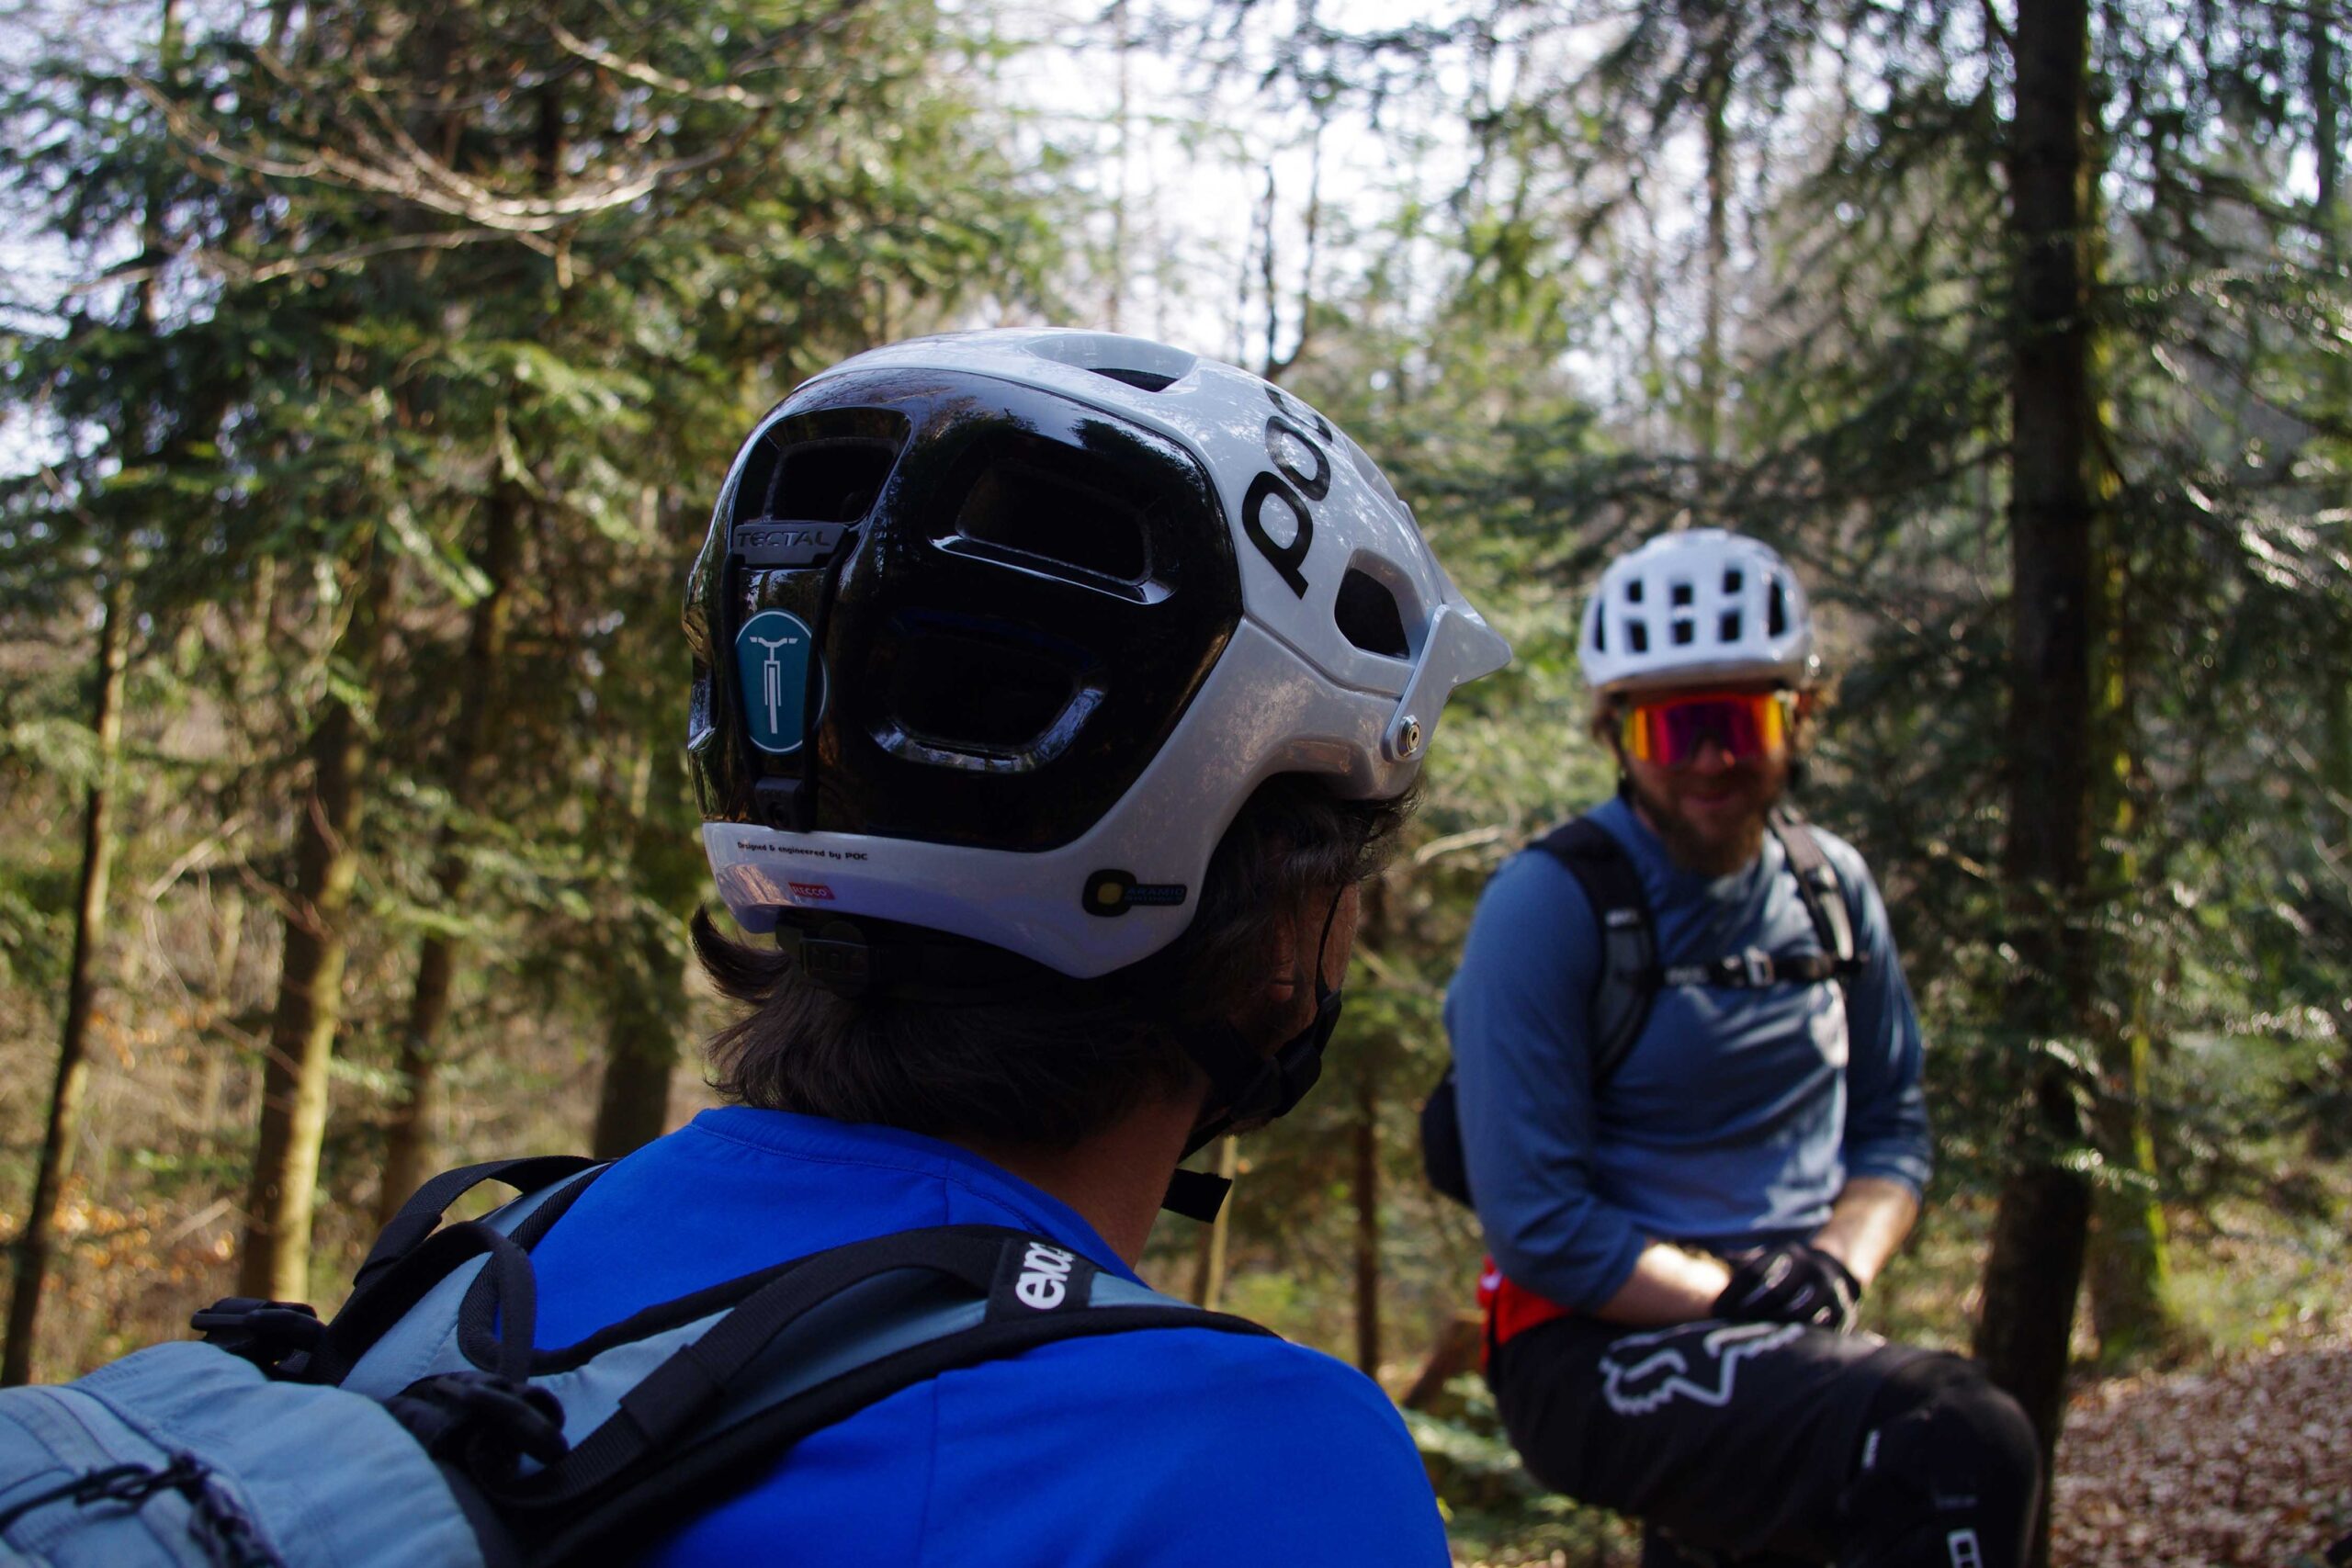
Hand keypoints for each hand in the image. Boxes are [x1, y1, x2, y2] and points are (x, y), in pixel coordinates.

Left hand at [1711, 1243, 1861, 1331]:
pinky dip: (1801, 1341)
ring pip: (1800, 1314)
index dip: (1732, 1292)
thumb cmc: (1787, 1272)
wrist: (1836, 1272)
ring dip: (1774, 1330)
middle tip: (1729, 1332)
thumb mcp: (1769, 1259)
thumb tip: (1705, 1274)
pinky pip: (1822, 1332)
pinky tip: (1781, 1352)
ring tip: (1752, 1344)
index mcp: (1789, 1252)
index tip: (1715, 1311)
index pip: (1754, 1272)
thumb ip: (1740, 1265)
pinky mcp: (1845, 1313)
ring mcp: (1831, 1290)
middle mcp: (1812, 1268)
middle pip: (1777, 1293)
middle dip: (1750, 1314)